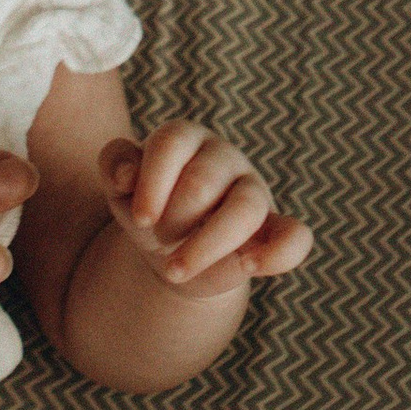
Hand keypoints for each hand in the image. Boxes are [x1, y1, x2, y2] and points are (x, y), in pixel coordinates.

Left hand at [97, 119, 312, 299]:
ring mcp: (253, 191)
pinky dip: (278, 253)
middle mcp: (223, 158)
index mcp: (185, 138)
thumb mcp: (122, 190)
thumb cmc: (149, 211)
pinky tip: (248, 267)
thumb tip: (125, 173)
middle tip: (160, 237)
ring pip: (245, 209)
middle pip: (203, 181)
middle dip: (174, 219)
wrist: (171, 254)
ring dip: (206, 246)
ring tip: (175, 270)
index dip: (153, 181)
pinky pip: (295, 236)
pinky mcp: (273, 228)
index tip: (140, 218)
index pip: (172, 142)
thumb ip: (115, 165)